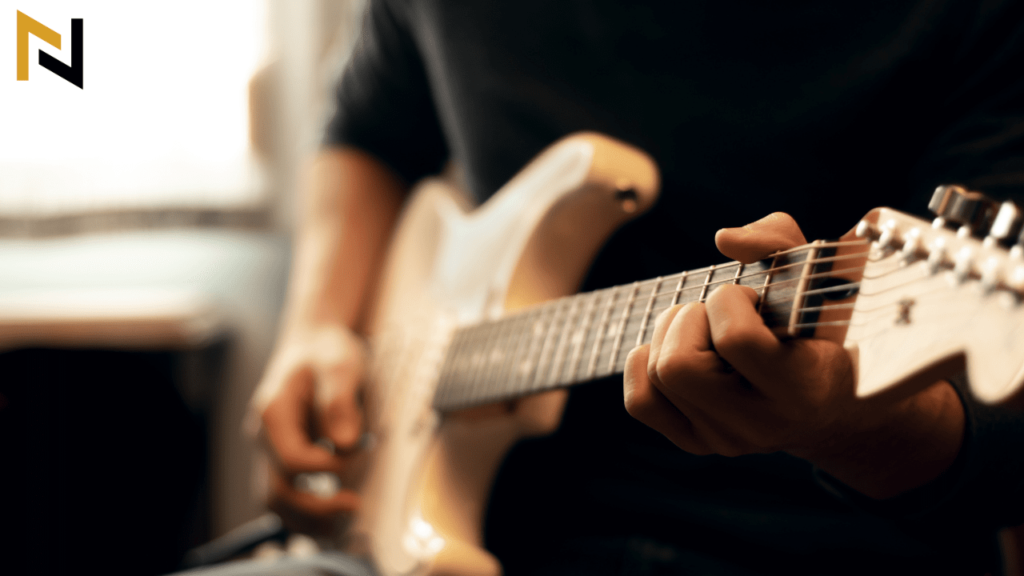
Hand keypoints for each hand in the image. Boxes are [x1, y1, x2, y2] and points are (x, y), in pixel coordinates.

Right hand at [252, 323, 365, 532]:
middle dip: (315, 507)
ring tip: (341, 524)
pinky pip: (284, 494)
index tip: (360, 452)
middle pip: (276, 490)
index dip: (328, 466)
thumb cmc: (327, 352)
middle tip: (353, 506)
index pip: (293, 459)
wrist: (313, 344)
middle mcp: (263, 436)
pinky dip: (304, 512)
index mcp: (272, 412)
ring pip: (274, 500)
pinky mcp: (281, 458)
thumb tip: (345, 441)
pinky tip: (332, 518)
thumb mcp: (340, 365)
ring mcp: (268, 450)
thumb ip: (340, 402)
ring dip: (305, 520)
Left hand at [624, 213, 964, 498]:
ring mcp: (724, 440)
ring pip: (658, 375)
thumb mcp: (817, 275)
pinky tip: (677, 348)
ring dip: (672, 333)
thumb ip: (778, 240)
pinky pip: (641, 401)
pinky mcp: (696, 442)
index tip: (755, 299)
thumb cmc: (820, 324)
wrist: (831, 399)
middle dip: (690, 319)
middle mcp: (760, 425)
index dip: (731, 301)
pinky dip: (646, 363)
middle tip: (721, 314)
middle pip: (678, 365)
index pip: (735, 340)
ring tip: (707, 330)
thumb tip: (725, 239)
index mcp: (802, 388)